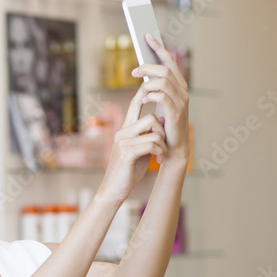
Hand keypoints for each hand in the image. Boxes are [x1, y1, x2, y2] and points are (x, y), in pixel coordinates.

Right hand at [98, 84, 167, 203]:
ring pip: (154, 131)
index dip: (146, 91)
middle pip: (152, 118)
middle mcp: (122, 132)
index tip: (156, 85)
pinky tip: (158, 161)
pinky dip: (160, 152)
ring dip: (163, 145)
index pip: (136, 103)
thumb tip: (161, 119)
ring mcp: (123, 141)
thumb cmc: (128, 172)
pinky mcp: (126, 153)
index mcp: (125, 129)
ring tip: (160, 156)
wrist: (113, 190)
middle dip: (163, 133)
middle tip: (163, 149)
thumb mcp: (140, 150)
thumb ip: (148, 135)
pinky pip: (151, 143)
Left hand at [130, 35, 189, 164]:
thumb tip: (143, 72)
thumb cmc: (164, 126)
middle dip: (147, 66)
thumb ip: (156, 88)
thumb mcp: (161, 104)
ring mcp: (181, 101)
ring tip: (138, 89)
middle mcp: (183, 90)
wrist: (172, 148)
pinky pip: (161, 96)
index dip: (158, 47)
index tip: (146, 36)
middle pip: (165, 68)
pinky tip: (143, 100)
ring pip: (162, 80)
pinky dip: (150, 95)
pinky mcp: (176, 112)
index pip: (169, 60)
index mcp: (179, 86)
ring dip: (147, 83)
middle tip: (133, 71)